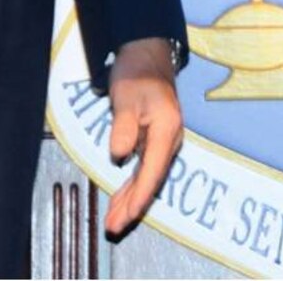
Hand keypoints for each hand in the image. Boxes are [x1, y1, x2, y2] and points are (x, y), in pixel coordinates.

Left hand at [104, 37, 183, 238]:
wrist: (147, 55)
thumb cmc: (137, 74)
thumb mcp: (127, 97)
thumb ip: (124, 127)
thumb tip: (120, 155)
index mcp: (167, 131)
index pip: (153, 172)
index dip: (139, 198)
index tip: (127, 217)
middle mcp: (169, 140)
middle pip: (151, 181)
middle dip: (133, 206)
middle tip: (113, 227)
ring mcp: (163, 141)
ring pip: (146, 178)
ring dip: (130, 200)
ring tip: (113, 222)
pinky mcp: (153, 140)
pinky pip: (143, 169)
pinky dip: (131, 186)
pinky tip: (120, 199)